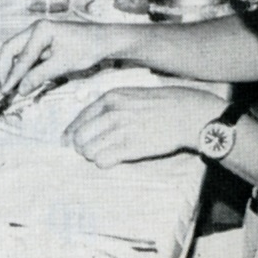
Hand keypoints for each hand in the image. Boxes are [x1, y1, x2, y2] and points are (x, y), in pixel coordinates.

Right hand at [0, 20, 128, 94]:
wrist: (104, 40)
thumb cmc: (87, 49)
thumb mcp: (62, 65)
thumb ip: (38, 76)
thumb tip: (20, 90)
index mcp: (39, 30)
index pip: (20, 57)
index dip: (12, 76)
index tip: (5, 91)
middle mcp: (34, 29)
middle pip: (9, 49)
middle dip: (4, 69)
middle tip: (4, 88)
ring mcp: (36, 33)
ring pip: (15, 52)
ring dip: (12, 69)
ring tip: (12, 86)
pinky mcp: (40, 40)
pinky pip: (25, 54)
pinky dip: (21, 67)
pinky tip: (22, 79)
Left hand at [62, 87, 226, 167]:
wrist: (188, 114)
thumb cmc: (162, 104)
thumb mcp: (131, 95)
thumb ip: (110, 105)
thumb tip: (90, 121)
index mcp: (110, 98)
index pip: (78, 119)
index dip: (71, 133)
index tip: (68, 142)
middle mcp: (112, 113)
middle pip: (79, 137)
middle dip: (81, 147)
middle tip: (89, 151)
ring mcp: (121, 130)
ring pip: (88, 150)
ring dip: (92, 156)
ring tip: (103, 155)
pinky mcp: (131, 147)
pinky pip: (103, 160)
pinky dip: (103, 162)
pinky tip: (111, 160)